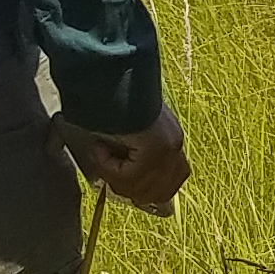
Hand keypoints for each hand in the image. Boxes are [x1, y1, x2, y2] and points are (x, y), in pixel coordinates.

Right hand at [64, 104, 190, 215]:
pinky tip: (99, 148)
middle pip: (160, 194)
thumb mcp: (128, 133)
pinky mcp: (155, 149)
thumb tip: (126, 187)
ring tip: (100, 153)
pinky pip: (127, 176)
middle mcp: (175, 146)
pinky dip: (107, 166)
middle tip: (108, 173)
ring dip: (113, 175)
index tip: (123, 186)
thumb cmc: (115, 101)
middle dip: (130, 190)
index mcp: (173, 142)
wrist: (114, 79)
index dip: (146, 192)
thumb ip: (131, 158)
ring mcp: (168, 148)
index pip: (171, 185)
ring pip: (140, 189)